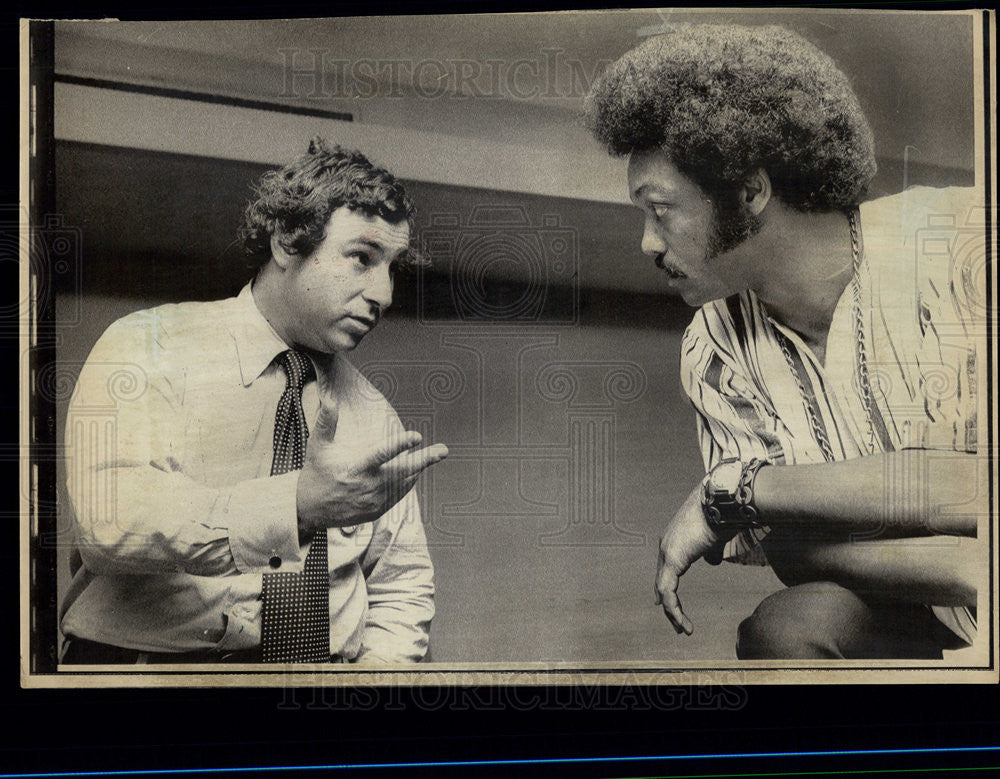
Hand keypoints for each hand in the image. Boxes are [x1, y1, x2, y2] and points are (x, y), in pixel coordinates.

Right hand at [296, 400, 448, 534]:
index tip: (417, 436)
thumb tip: (329, 397)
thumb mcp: (317, 447)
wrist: (310, 510)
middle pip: (403, 471)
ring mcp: (375, 501)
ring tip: (435, 454)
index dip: (400, 445)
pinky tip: (416, 471)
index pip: (382, 454)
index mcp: (355, 468)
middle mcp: (368, 486)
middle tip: (444, 450)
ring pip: (405, 483)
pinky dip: (409, 481)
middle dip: (425, 460)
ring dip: (420, 468)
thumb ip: (326, 422)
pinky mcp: (378, 511)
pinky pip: (400, 495)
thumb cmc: (316, 473)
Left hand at [654, 482, 723, 634]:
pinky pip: (668, 591)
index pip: (666, 570)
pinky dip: (674, 608)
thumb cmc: (720, 517)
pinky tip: (681, 621)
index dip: (667, 589)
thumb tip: (711, 563)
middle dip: (669, 605)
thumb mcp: (714, 539)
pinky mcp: (672, 559)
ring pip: (663, 589)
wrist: (719, 503)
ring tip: (683, 629)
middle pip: (662, 581)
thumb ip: (710, 552)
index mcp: (674, 541)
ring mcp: (667, 552)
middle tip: (677, 624)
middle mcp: (666, 546)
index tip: (668, 607)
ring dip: (673, 612)